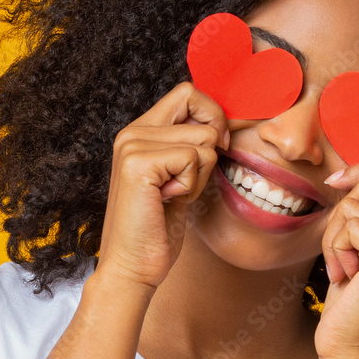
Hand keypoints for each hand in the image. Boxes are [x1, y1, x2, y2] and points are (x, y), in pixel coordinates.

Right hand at [97, 81, 228, 291]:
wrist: (133, 266)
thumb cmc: (159, 226)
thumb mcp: (181, 177)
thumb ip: (192, 146)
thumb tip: (226, 123)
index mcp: (140, 131)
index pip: (188, 92)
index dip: (213, 115)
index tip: (216, 147)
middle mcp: (132, 132)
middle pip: (197, 102)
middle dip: (213, 139)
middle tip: (193, 175)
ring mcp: (132, 145)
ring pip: (204, 138)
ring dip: (200, 173)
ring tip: (174, 194)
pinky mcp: (137, 164)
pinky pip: (193, 157)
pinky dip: (192, 184)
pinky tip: (168, 200)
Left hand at [315, 164, 358, 358]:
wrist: (352, 349)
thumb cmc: (352, 300)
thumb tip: (346, 174)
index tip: (336, 181)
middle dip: (341, 217)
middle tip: (343, 255)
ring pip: (353, 207)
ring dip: (335, 238)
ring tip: (346, 270)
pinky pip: (349, 228)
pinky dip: (335, 250)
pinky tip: (345, 277)